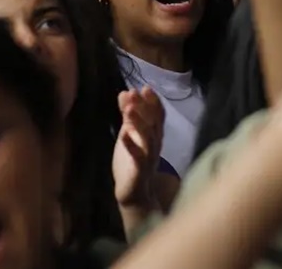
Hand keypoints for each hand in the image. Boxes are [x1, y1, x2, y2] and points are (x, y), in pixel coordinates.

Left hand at [113, 87, 164, 208]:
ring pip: (148, 139)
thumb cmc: (132, 161)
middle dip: (145, 108)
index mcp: (154, 136)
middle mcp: (154, 145)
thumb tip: (125, 91)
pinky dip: (132, 147)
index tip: (145, 87)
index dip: (153, 102)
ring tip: (130, 110)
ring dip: (139, 123)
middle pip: (153, 124)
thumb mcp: (129, 134)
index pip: (158, 116)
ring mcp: (148, 159)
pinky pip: (138, 159)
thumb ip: (128, 114)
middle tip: (135, 93)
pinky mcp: (139, 172)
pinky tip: (124, 136)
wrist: (133, 194)